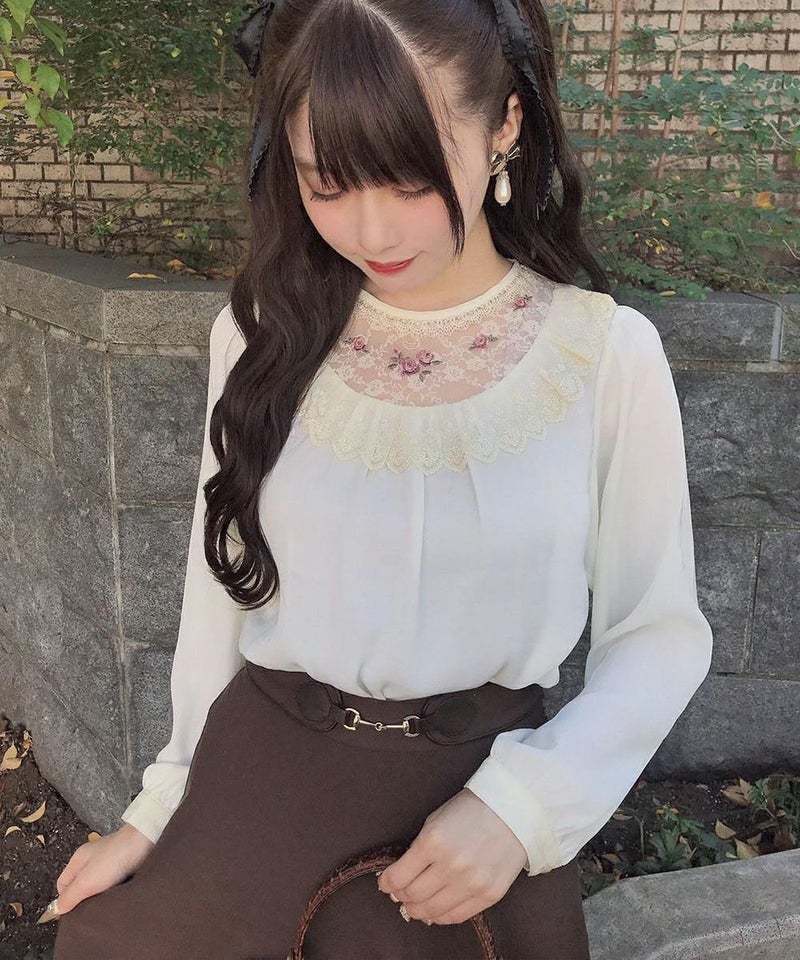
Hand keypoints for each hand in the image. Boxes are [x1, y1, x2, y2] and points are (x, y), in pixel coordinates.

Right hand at [40, 823, 154, 920]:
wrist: (146, 841)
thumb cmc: (113, 860)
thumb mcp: (86, 881)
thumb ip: (69, 896)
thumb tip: (56, 910)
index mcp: (79, 859)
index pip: (62, 885)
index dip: (66, 900)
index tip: (75, 913)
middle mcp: (93, 858)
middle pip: (81, 885)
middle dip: (84, 900)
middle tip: (91, 914)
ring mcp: (111, 859)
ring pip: (99, 884)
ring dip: (101, 895)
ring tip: (106, 907)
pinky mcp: (126, 862)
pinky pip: (115, 880)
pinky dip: (116, 889)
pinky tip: (119, 896)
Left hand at [376, 788, 526, 925]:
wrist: (513, 811)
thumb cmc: (471, 810)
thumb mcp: (436, 820)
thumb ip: (419, 848)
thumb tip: (403, 875)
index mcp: (433, 841)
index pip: (399, 876)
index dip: (387, 883)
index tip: (385, 883)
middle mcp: (450, 866)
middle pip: (413, 896)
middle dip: (400, 897)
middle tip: (399, 894)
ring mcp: (471, 883)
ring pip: (432, 911)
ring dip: (418, 910)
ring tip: (414, 905)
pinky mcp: (488, 895)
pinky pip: (456, 916)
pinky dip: (440, 916)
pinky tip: (435, 910)